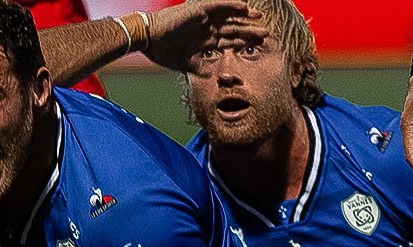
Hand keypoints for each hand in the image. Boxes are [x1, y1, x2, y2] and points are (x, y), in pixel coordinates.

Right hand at [144, 0, 265, 72]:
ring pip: (229, 17)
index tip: (257, 46)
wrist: (147, 38)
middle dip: (248, 32)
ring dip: (244, 17)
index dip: (243, 43)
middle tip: (265, 34)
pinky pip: (218, 5)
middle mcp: (206, 29)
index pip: (228, 42)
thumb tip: (210, 74)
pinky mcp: (197, 10)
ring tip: (259, 17)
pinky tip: (243, 7)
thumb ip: (198, 67)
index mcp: (204, 41)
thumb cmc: (161, 50)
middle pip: (232, 30)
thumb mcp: (183, 63)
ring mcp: (203, 19)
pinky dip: (231, 6)